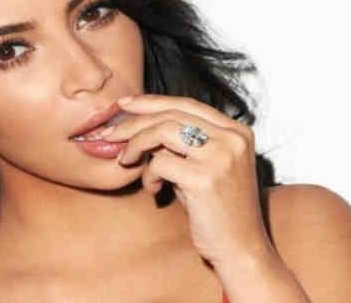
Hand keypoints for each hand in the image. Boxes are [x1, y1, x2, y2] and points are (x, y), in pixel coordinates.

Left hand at [102, 94, 273, 267]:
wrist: (241, 249)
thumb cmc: (216, 209)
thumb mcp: (202, 166)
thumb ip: (180, 144)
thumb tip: (139, 124)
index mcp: (237, 131)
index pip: (186, 103)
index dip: (152, 101)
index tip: (125, 103)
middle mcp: (232, 138)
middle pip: (171, 114)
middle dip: (134, 121)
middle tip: (110, 133)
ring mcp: (221, 156)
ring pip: (162, 131)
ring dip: (135, 145)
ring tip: (126, 161)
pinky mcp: (204, 178)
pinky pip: (159, 163)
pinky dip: (148, 175)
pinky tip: (154, 189)